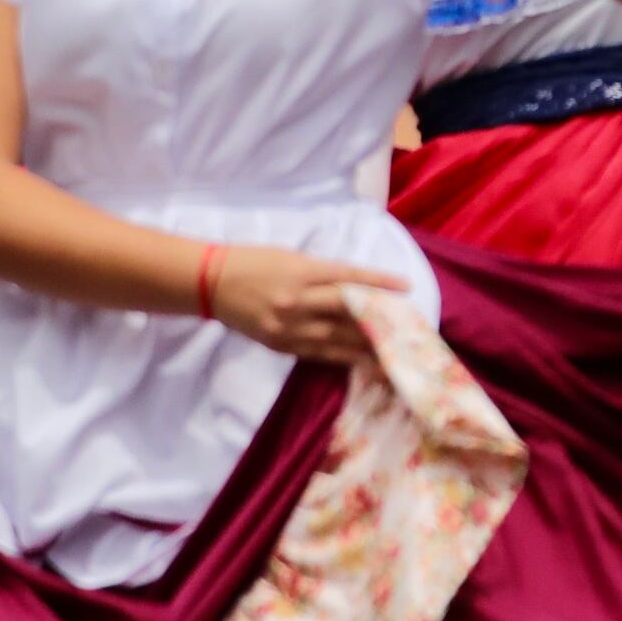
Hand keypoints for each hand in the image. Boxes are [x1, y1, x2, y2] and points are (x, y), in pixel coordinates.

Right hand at [207, 245, 409, 363]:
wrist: (212, 283)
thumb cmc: (255, 261)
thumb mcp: (292, 257)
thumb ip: (323, 274)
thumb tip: (357, 287)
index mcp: (301, 273)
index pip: (349, 278)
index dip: (379, 283)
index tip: (406, 287)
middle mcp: (297, 302)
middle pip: (347, 314)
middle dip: (380, 322)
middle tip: (409, 329)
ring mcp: (288, 328)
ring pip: (337, 341)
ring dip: (367, 348)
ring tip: (395, 355)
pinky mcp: (281, 345)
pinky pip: (318, 354)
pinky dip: (343, 358)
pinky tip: (363, 363)